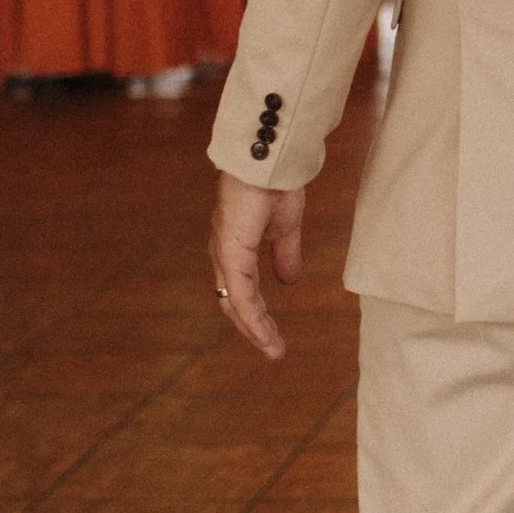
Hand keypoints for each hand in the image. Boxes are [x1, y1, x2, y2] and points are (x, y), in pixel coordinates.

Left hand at [210, 176, 306, 360]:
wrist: (271, 162)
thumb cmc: (276, 185)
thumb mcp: (286, 227)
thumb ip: (285, 254)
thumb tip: (289, 280)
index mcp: (235, 248)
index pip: (241, 291)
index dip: (256, 314)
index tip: (273, 336)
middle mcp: (224, 256)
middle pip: (234, 303)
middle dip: (253, 329)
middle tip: (273, 350)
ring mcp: (225, 256)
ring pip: (236, 305)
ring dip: (254, 330)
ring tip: (273, 350)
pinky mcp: (231, 255)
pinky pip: (242, 295)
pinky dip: (253, 319)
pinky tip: (266, 334)